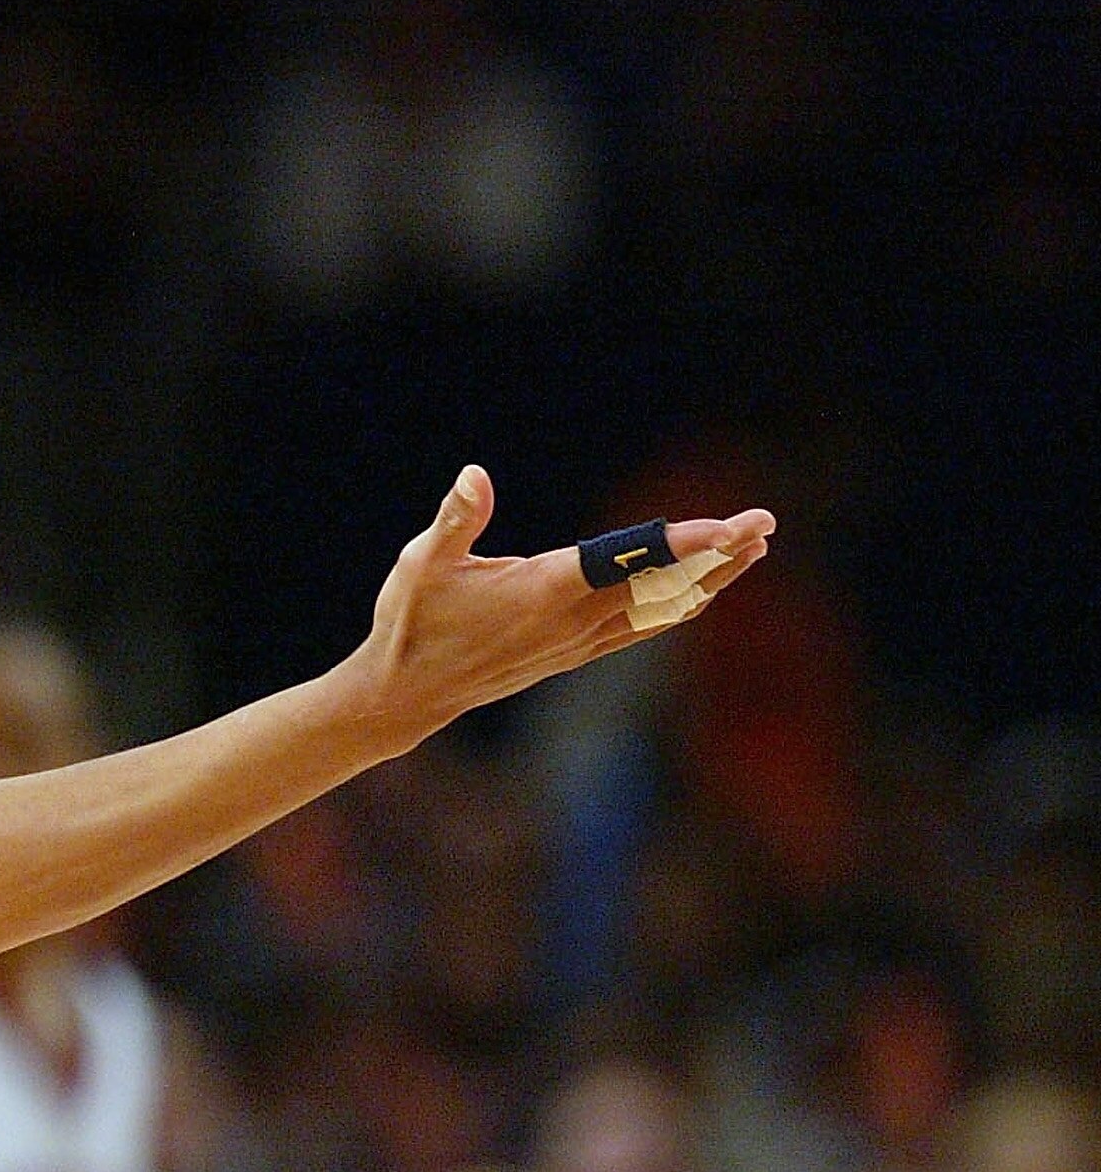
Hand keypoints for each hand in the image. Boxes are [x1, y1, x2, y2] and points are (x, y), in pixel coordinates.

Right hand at [350, 465, 772, 748]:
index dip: (683, 542)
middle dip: (717, 553)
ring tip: (753, 551)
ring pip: (662, 609)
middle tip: (765, 522)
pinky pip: (643, 627)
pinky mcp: (574, 654)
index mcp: (544, 591)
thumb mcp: (420, 562)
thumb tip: (475, 475)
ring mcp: (578, 643)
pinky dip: (680, 607)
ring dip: (710, 579)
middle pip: (662, 584)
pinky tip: (700, 596)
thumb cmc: (411, 622)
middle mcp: (573, 621)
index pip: (629, 561)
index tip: (730, 526)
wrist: (406, 696)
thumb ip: (455, 519)